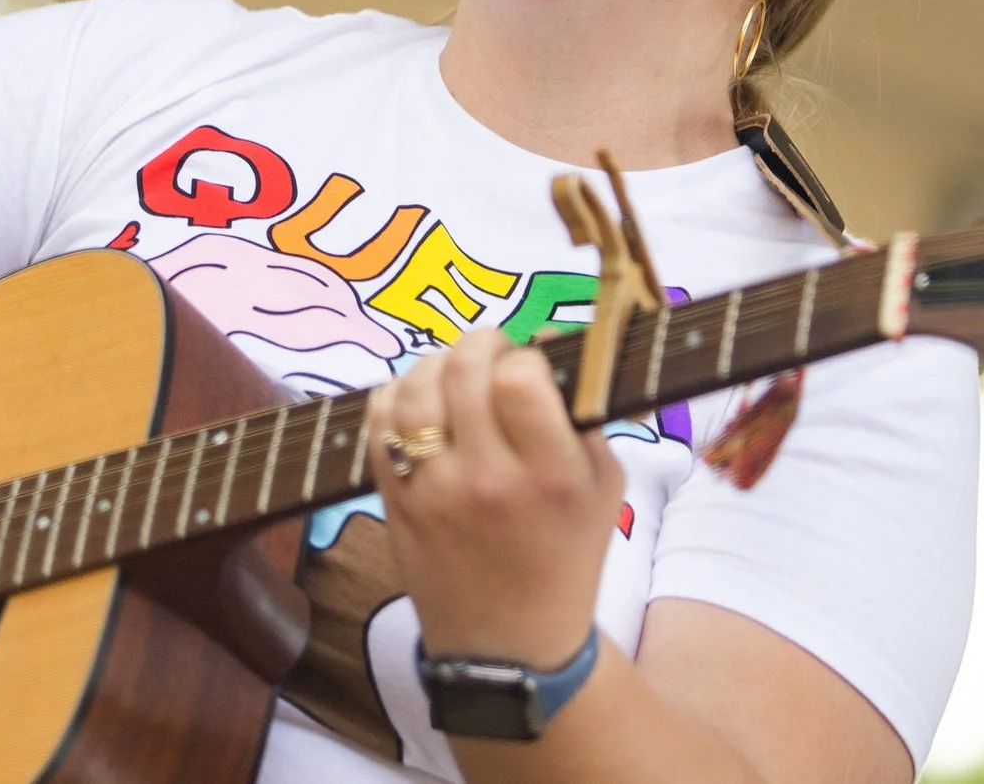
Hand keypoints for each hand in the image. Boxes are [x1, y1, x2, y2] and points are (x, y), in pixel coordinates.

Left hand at [367, 326, 624, 666]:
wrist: (507, 643)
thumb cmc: (565, 554)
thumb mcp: (604, 489)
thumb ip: (585, 414)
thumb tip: (549, 340)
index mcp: (550, 475)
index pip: (519, 378)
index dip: (523, 358)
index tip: (528, 368)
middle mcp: (488, 479)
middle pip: (463, 369)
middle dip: (480, 344)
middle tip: (492, 353)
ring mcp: (433, 489)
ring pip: (414, 387)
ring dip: (435, 363)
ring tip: (455, 372)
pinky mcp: (394, 498)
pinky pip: (378, 420)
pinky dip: (395, 394)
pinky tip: (419, 400)